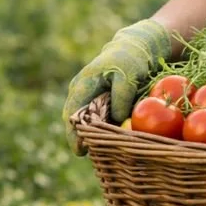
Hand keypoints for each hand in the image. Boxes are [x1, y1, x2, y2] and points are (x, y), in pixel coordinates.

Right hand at [62, 19, 172, 153]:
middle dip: (80, 139)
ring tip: (100, 151)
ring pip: (84, 121)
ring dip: (90, 135)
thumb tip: (115, 119)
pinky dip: (100, 128)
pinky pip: (95, 118)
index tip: (80, 151)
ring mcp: (86, 96)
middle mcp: (79, 92)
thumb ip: (121, 97)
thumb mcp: (128, 77)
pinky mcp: (96, 100)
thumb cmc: (130, 62)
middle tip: (91, 156)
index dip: (74, 135)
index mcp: (82, 86)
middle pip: (75, 121)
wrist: (133, 49)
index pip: (72, 115)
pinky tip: (109, 139)